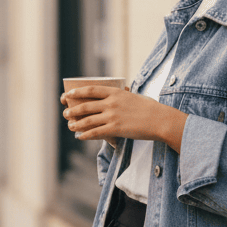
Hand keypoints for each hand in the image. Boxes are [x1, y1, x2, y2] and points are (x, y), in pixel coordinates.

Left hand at [60, 85, 187, 153]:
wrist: (160, 119)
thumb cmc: (150, 108)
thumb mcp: (134, 97)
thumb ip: (122, 97)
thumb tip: (118, 96)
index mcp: (116, 92)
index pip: (92, 90)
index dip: (78, 92)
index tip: (69, 94)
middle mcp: (111, 103)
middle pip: (85, 106)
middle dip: (73, 110)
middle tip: (66, 113)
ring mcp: (112, 116)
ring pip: (87, 120)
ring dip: (76, 124)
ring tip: (70, 126)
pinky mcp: (115, 129)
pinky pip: (95, 132)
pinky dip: (85, 135)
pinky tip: (80, 136)